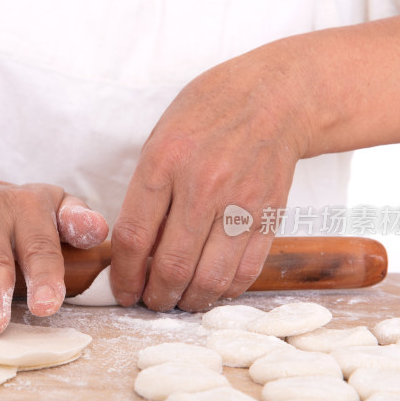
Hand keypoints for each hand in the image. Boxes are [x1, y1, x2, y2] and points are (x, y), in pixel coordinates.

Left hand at [111, 42, 310, 311]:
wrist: (277, 97)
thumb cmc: (210, 113)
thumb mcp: (160, 137)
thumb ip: (145, 190)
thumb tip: (132, 247)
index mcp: (164, 162)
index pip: (133, 237)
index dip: (123, 275)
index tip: (122, 290)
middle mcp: (202, 185)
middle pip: (171, 266)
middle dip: (154, 297)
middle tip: (150, 303)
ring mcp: (240, 203)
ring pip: (209, 278)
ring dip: (189, 301)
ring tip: (178, 301)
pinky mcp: (270, 216)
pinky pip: (245, 270)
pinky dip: (224, 290)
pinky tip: (212, 289)